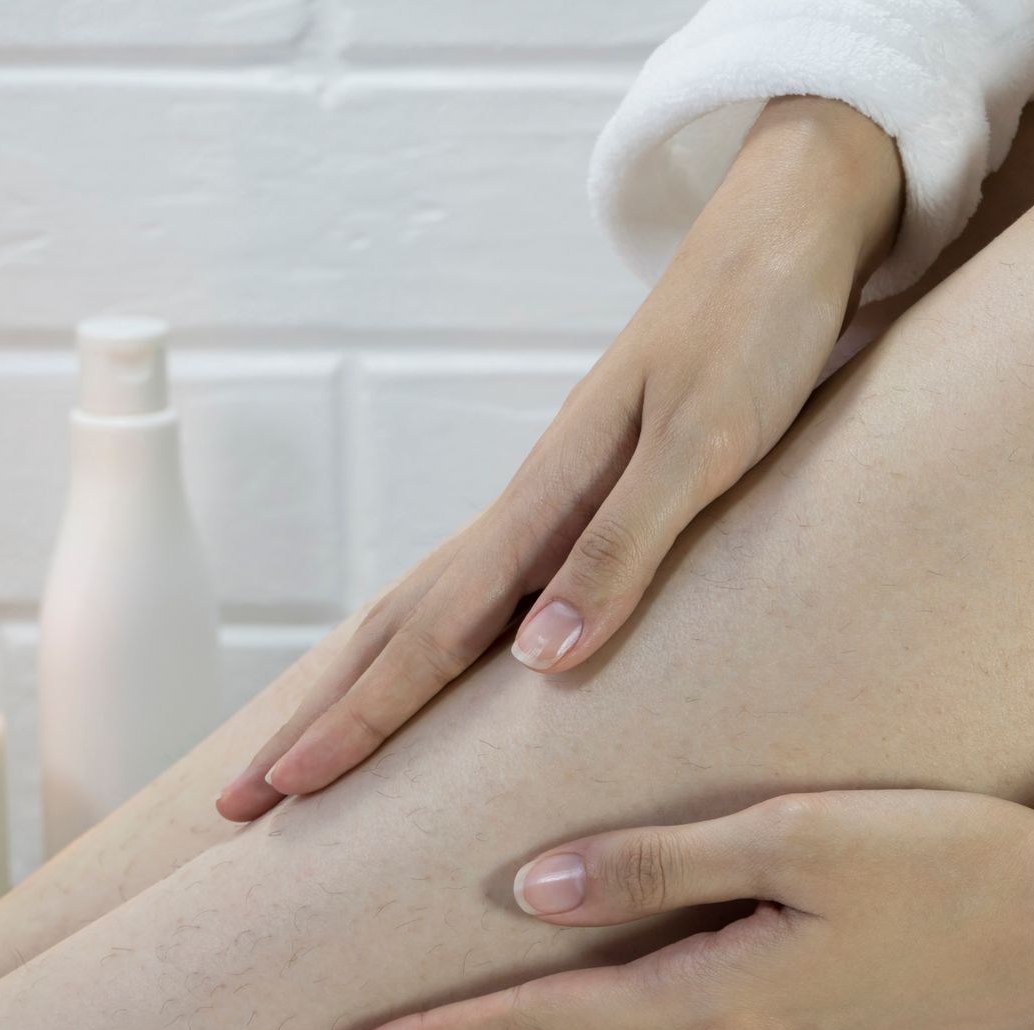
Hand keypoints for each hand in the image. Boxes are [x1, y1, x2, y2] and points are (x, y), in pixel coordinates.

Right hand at [218, 98, 902, 819]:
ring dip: (365, 687)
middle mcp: (533, 504)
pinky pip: (488, 590)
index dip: (358, 720)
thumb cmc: (757, 330)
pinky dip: (439, 647)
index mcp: (548, 498)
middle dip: (322, 718)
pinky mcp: (595, 492)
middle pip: (398, 631)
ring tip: (309, 749)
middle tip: (242, 800)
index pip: (429, 637)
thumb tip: (536, 660)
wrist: (791, 226)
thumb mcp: (706, 443)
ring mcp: (556, 498)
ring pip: (430, 610)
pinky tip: (440, 672)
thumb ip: (624, 545)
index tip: (284, 792)